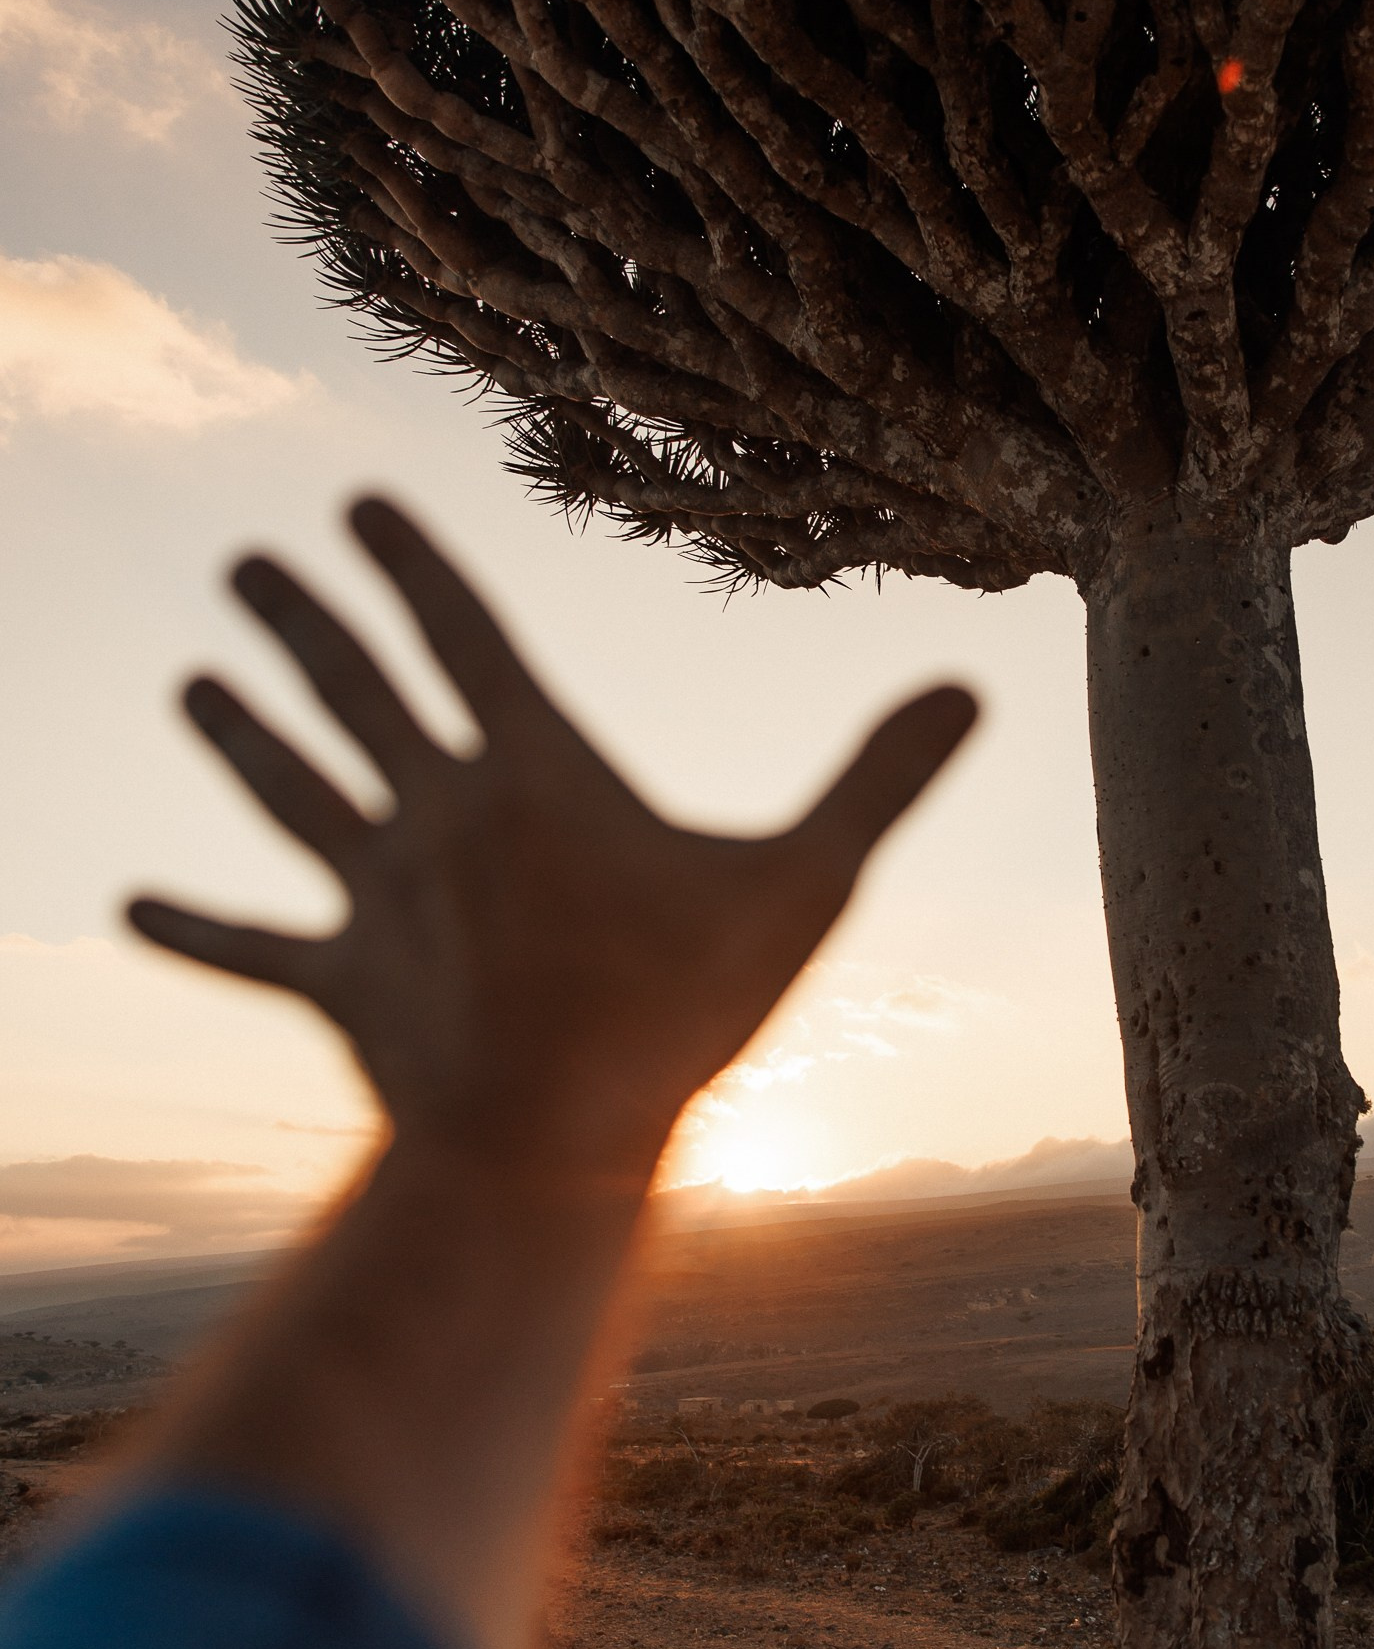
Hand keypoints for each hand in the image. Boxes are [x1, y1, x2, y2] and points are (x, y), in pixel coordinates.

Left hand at [129, 497, 975, 1190]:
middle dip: (301, 620)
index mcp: (534, 769)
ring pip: (296, 797)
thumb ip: (880, 781)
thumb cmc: (679, 1009)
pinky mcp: (341, 983)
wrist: (546, 1145)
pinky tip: (128, 907)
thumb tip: (972, 686)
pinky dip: (194, 927)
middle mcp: (436, 812)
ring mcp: (377, 899)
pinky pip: (254, 950)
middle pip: (354, 693)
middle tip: (249, 569)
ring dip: (242, 738)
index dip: (408, 562)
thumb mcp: (803, 885)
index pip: (461, 634)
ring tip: (193, 685)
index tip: (352, 503)